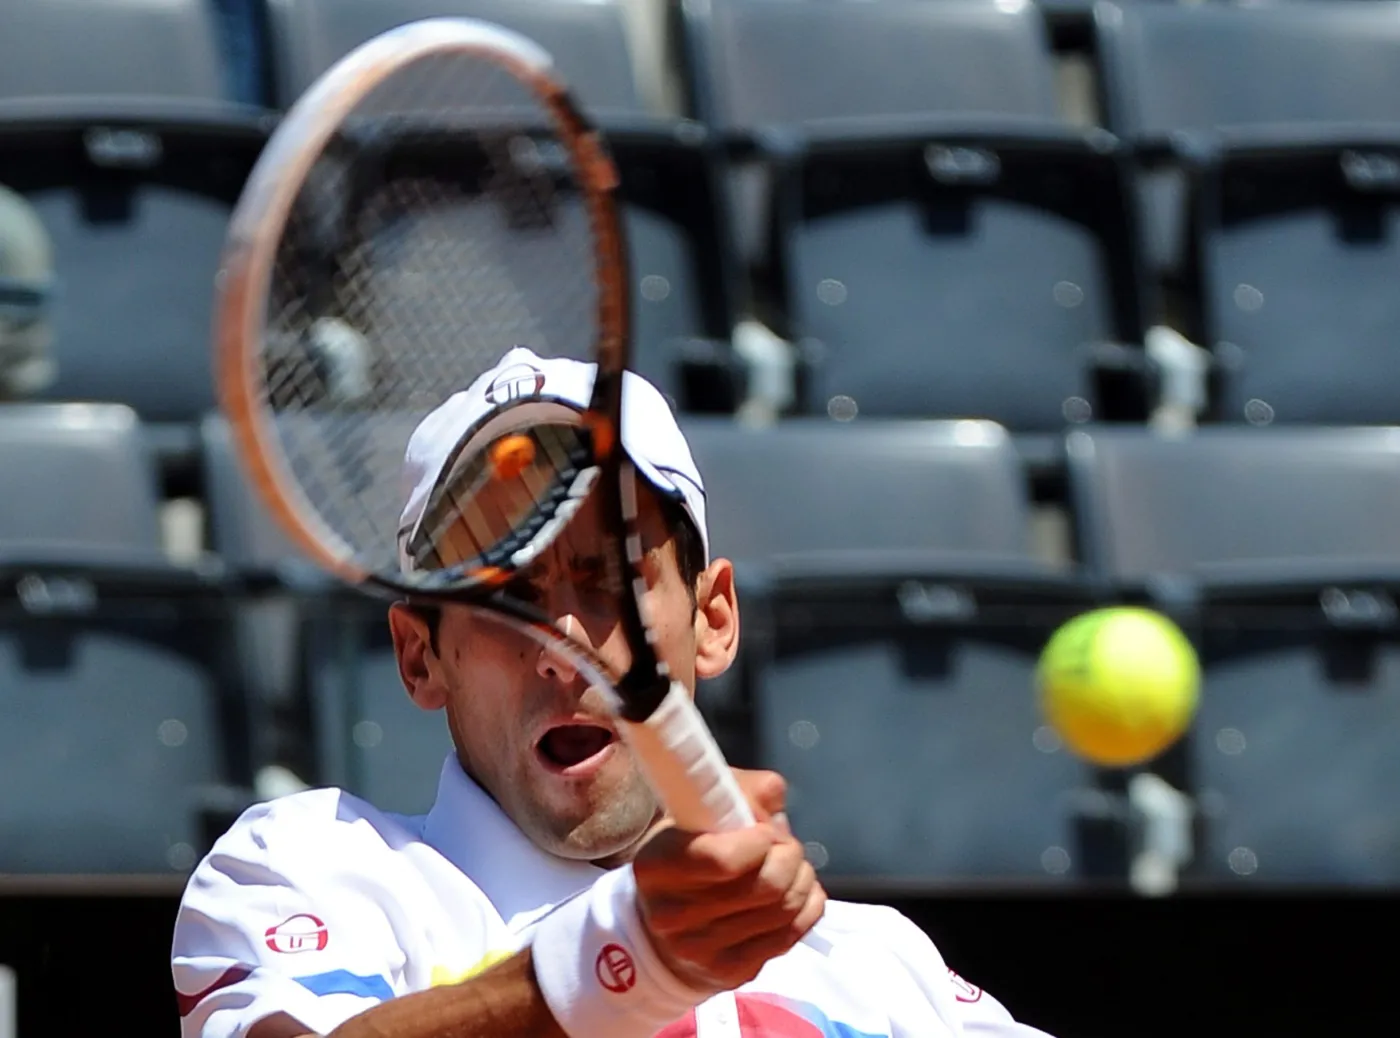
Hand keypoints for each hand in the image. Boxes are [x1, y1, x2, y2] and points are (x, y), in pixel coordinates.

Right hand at [631, 769, 826, 992]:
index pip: (723, 860)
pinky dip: (807, 906)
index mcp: (657, 866)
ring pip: (783, 910)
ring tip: (794, 866)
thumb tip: (774, 800)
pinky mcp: (730, 973)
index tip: (765, 830)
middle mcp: (673, 915)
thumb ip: (737, 790)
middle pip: (764, 886)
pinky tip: (800, 892)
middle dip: (790, 856)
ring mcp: (702, 950)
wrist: (662, 928)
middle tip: (785, 846)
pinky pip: (791, 935)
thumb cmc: (686, 854)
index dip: (760, 840)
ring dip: (802, 879)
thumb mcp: (695, 813)